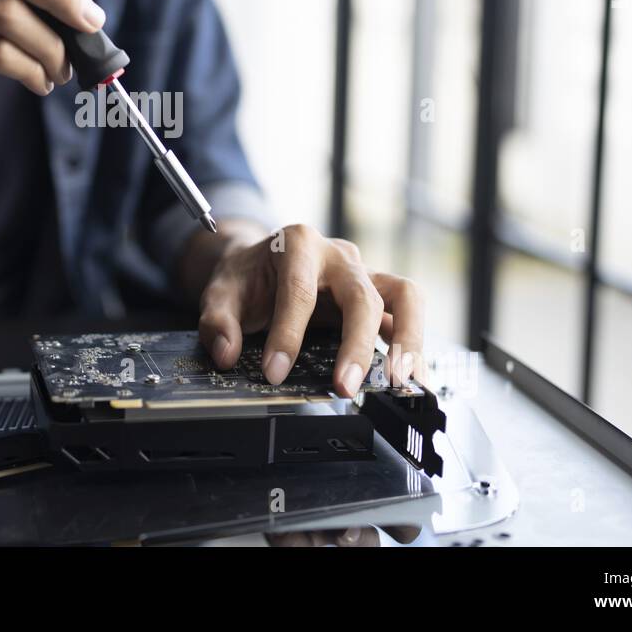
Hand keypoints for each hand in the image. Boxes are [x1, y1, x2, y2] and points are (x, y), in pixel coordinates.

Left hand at [197, 224, 424, 398]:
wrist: (262, 262)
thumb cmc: (247, 276)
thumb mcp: (219, 291)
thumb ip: (217, 321)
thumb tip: (226, 352)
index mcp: (297, 244)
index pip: (299, 290)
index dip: (287, 335)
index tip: (275, 372)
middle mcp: (339, 255)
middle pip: (361, 295)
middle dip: (355, 345)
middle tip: (344, 386)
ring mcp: (364, 274)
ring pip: (405, 296)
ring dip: (407, 339)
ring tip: (399, 380)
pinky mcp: (378, 296)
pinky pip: (406, 317)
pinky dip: (413, 349)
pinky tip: (414, 380)